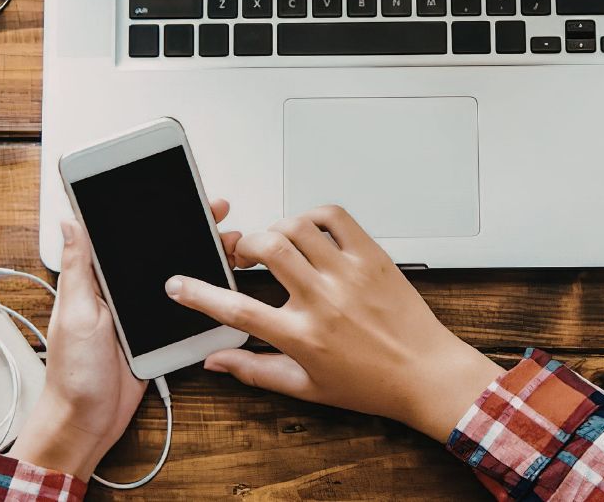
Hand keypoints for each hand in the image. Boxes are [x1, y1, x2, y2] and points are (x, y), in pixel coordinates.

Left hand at [13, 201, 240, 477]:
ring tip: (226, 244)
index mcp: (95, 282)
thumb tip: (72, 220)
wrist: (86, 422)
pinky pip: (180, 309)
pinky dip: (200, 297)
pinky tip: (219, 283)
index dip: (149, 213)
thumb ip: (79, 267)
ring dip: (199, 260)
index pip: (124, 236)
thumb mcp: (74, 312)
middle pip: (157, 252)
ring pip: (174, 278)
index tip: (174, 194)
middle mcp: (118, 294)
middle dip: (186, 230)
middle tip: (214, 214)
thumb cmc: (71, 373)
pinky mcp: (154, 335)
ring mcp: (139, 314)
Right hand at [166, 205, 502, 440]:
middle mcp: (323, 300)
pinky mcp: (372, 256)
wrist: (425, 374)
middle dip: (243, 244)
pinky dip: (314, 216)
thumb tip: (215, 361)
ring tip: (277, 245)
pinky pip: (336, 217)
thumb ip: (255, 371)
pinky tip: (310, 232)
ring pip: (297, 226)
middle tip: (242, 254)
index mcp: (302, 336)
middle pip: (266, 248)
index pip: (237, 310)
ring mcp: (350, 274)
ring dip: (277, 230)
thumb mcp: (306, 388)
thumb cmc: (371, 384)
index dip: (199, 294)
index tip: (178, 283)